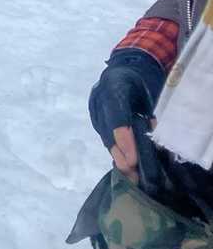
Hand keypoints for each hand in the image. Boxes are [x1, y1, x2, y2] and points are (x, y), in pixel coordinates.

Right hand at [89, 61, 155, 179]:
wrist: (119, 72)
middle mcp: (99, 98)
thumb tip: (153, 134)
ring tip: (130, 175)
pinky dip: (116, 151)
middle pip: (107, 130)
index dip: (123, 137)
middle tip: (132, 172)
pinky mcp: (95, 119)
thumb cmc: (137, 82)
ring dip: (117, 156)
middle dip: (120, 153)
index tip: (132, 159)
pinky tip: (125, 166)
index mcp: (114, 85)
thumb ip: (148, 111)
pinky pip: (105, 137)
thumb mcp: (145, 91)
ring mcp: (94, 109)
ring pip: (105, 136)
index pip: (117, 114)